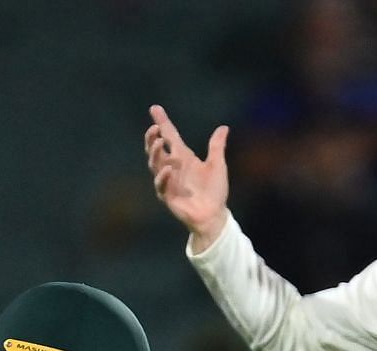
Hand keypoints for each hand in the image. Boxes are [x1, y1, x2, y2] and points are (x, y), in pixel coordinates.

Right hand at [145, 104, 230, 252]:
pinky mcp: (168, 195)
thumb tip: (224, 127)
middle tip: (155, 128)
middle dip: (153, 137)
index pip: (170, 136)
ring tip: (160, 142)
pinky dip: (163, 176)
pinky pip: (161, 184)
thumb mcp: (217, 166)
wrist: (214, 215)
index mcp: (183, 157)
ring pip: (154, 164)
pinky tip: (168, 168)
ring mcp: (168, 180)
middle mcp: (172, 167)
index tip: (155, 108)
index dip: (162, 122)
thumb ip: (217, 147)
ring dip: (155, 152)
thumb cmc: (215, 191)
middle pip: (156, 148)